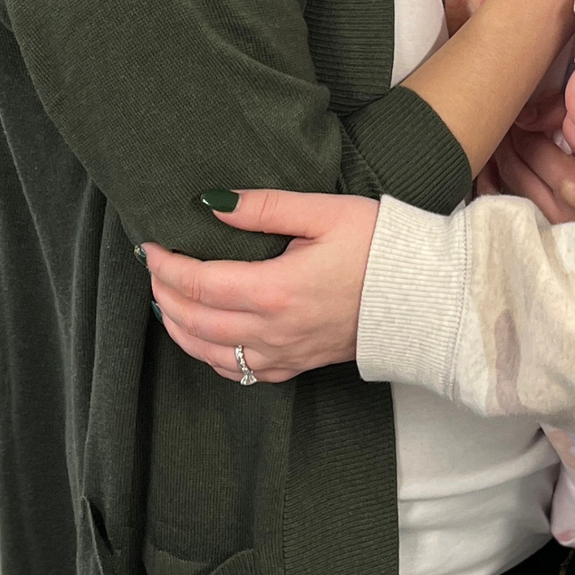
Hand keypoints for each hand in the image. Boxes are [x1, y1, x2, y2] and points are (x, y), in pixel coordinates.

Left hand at [143, 189, 377, 383]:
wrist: (423, 295)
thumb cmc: (378, 247)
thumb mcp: (323, 211)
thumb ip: (265, 207)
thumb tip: (211, 203)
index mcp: (275, 289)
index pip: (198, 283)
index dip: (166, 266)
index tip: (150, 246)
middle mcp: (272, 330)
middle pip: (194, 321)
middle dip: (163, 295)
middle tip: (152, 268)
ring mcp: (283, 354)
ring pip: (208, 352)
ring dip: (178, 327)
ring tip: (164, 301)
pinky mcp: (296, 366)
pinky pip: (237, 371)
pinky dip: (207, 355)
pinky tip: (202, 337)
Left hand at [494, 92, 574, 223]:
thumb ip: (565, 118)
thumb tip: (523, 113)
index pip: (530, 148)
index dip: (518, 125)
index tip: (514, 110)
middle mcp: (566, 209)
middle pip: (516, 168)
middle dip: (505, 141)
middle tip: (503, 122)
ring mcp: (558, 225)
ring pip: (512, 186)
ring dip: (505, 160)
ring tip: (504, 139)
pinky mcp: (555, 231)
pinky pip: (520, 201)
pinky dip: (510, 181)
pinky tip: (506, 165)